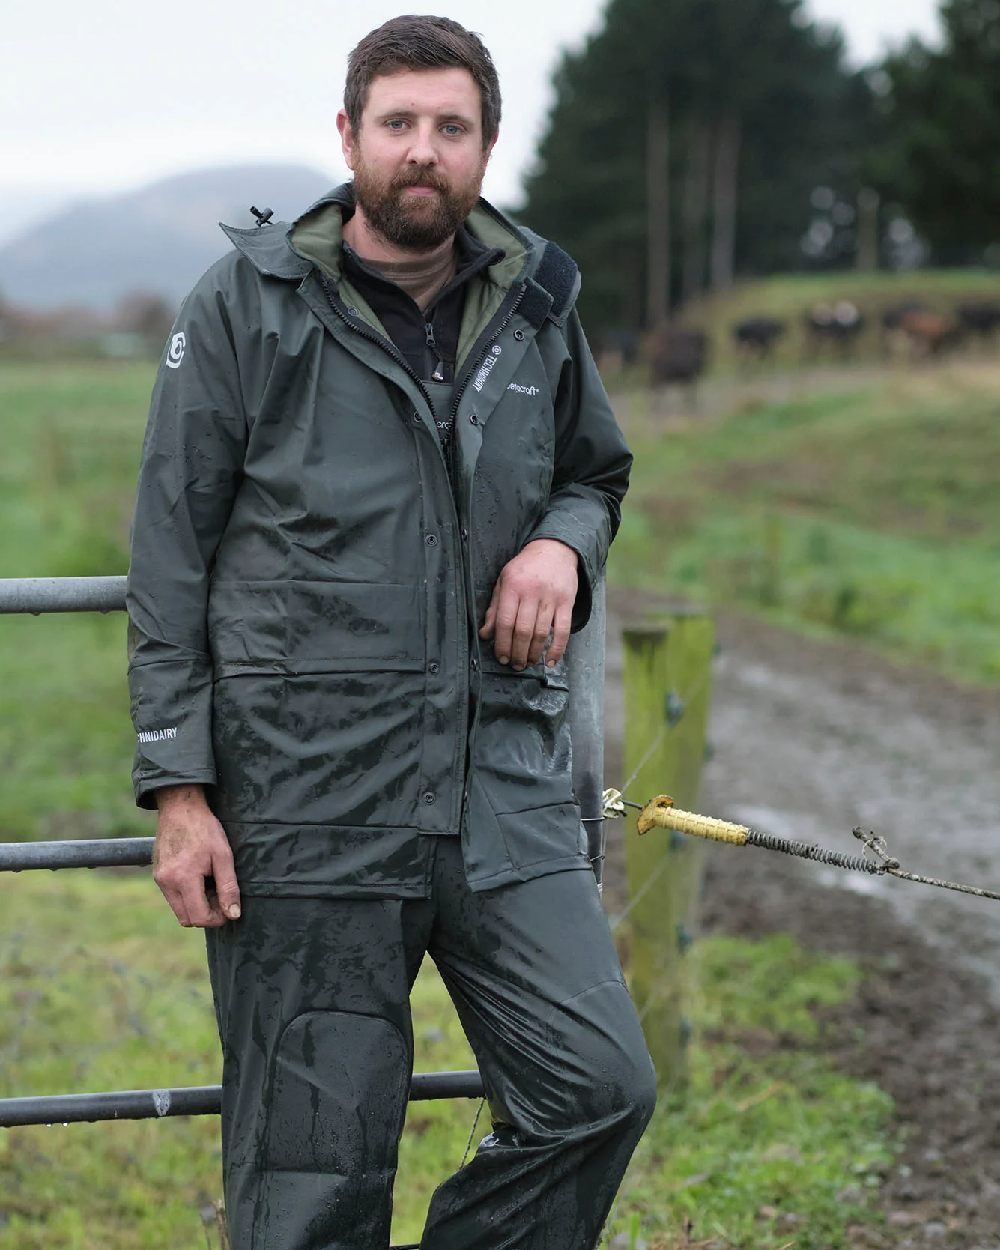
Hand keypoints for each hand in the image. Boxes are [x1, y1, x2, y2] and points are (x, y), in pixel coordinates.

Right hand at [152, 785, 240, 927]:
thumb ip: (228, 887)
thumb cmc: (205, 829)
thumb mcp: (223, 855)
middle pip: (187, 919)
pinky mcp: (157, 875)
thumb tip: (234, 914)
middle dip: (207, 914)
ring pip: (179, 910)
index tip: (229, 908)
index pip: (199, 917)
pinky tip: (200, 878)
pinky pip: (173, 897)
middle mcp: (167, 883)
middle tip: (221, 896)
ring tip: (211, 885)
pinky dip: (187, 896)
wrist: (181, 808)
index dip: (217, 918)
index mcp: (183, 878)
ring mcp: (159, 879)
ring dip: (196, 906)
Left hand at [479, 539, 578, 669]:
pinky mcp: (567, 602)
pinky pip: (563, 630)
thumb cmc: (525, 568)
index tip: (501, 657)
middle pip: (523, 630)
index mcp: (512, 587)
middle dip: (517, 652)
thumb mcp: (503, 581)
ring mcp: (551, 598)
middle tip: (514, 665)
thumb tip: (485, 635)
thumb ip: (494, 608)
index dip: (502, 643)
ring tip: (528, 663)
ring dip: (534, 653)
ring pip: (541, 633)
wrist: (554, 549)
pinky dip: (557, 649)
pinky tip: (550, 661)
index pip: (505, 621)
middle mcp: (532, 592)